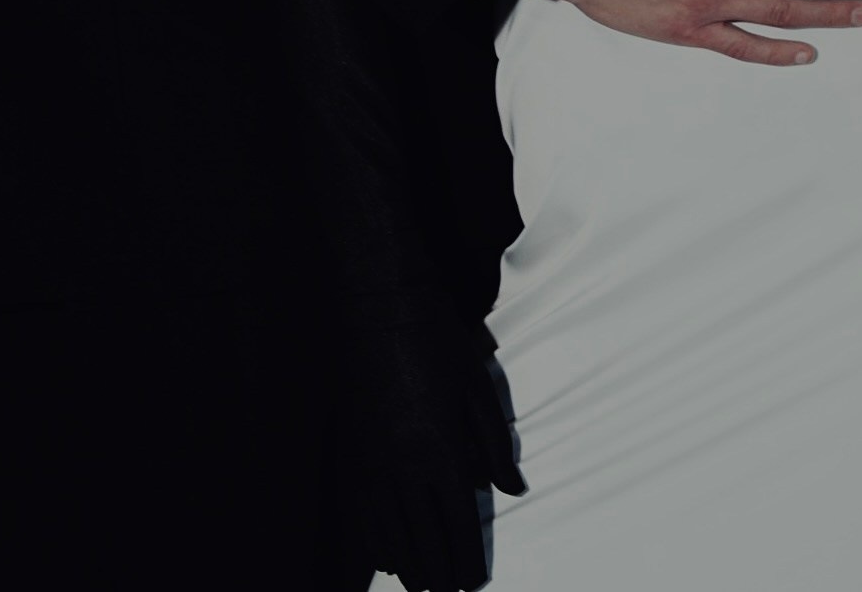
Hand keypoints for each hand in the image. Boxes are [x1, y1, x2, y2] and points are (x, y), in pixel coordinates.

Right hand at [347, 293, 521, 591]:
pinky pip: (360, 515)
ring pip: (389, 536)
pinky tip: (387, 557)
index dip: (468, 562)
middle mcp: (401, 467)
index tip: (476, 582)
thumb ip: (495, 445)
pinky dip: (376, 544)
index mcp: (440, 451)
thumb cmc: (435, 336)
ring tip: (426, 585)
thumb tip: (514, 490)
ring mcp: (368, 462)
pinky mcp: (347, 450)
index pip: (457, 528)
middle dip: (441, 576)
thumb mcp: (477, 386)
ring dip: (410, 566)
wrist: (374, 298)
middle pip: (423, 542)